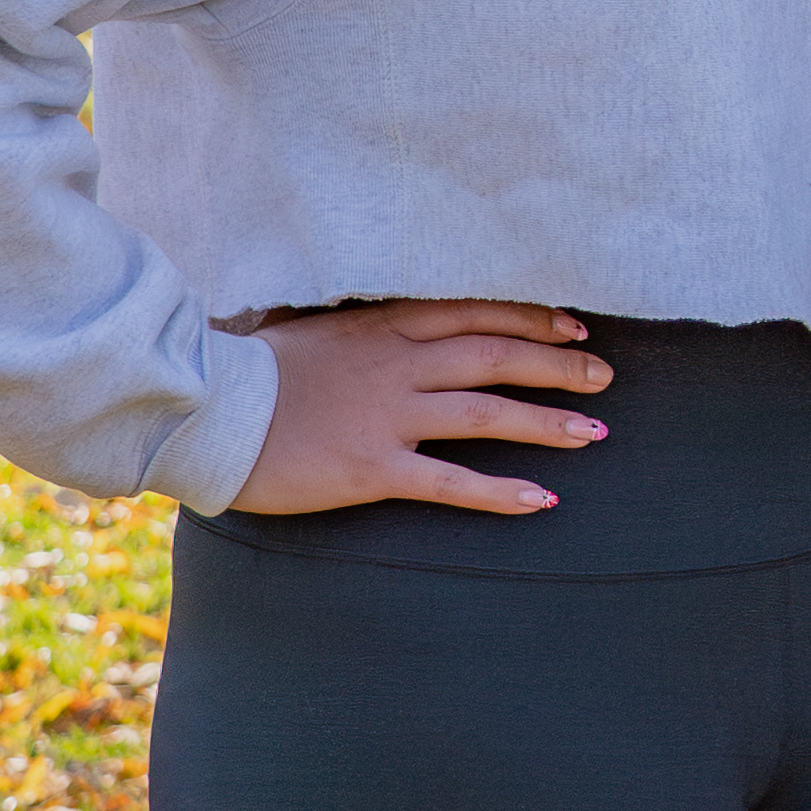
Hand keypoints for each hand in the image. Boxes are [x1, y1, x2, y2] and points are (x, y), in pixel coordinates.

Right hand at [237, 298, 609, 514]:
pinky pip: (449, 482)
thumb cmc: (253, 370)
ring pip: (486, 413)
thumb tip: (393, 318)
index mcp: (384, 325)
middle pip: (497, 357)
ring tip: (595, 434)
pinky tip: (542, 499)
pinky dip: (500, 492)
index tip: (575, 327)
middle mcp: (397, 364)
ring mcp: (387, 416)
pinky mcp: (371, 468)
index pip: (477, 311)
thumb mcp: (314, 328)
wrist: (206, 411)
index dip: (533, 317)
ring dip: (547, 424)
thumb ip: (362, 325)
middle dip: (559, 367)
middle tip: (604, 377)